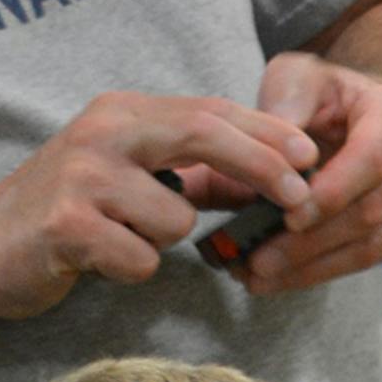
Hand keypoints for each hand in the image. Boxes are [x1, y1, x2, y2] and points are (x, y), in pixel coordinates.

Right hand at [0, 90, 316, 318]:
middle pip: (204, 135)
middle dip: (263, 166)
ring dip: (164, 242)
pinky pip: (143, 259)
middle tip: (303, 199)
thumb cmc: (72, 212)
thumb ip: (186, 162)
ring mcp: (83, 177)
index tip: (313, 156)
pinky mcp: (68, 226)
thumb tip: (272, 169)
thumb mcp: (127, 170)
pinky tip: (97, 260)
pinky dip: (131, 270)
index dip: (267, 133)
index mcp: (122, 114)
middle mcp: (102, 133)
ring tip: (118, 238)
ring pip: (177, 219)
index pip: (209, 111)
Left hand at [233, 52, 381, 293]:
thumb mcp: (295, 78)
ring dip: (315, 265)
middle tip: (259, 259)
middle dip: (313, 241)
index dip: (333, 194)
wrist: (351, 112)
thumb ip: (287, 104)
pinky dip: (324, 270)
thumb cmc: (320, 94)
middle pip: (372, 211)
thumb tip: (289, 157)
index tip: (289, 216)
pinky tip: (284, 277)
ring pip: (372, 244)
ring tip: (262, 277)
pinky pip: (370, 259)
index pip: (372, 161)